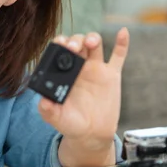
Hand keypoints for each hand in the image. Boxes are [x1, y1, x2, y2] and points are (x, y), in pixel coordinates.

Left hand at [38, 27, 129, 145]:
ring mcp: (96, 69)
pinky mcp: (112, 76)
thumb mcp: (56, 118)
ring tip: (91, 42)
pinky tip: (123, 32)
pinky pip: (119, 56)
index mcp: (64, 72)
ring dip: (92, 38)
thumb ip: (47, 110)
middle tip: (73, 47)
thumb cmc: (70, 123)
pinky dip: (122, 43)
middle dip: (75, 40)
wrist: (91, 134)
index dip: (60, 43)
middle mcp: (79, 66)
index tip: (60, 44)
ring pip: (95, 44)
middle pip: (78, 42)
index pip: (60, 49)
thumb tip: (43, 102)